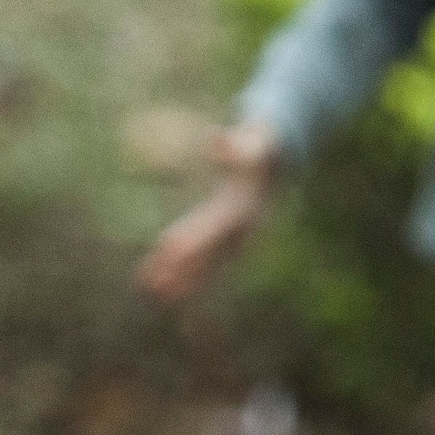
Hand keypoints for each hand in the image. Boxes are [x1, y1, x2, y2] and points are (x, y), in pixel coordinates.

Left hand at [134, 121, 280, 301]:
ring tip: (155, 295)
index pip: (216, 226)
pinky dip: (185, 273)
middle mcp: (242, 229)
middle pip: (210, 253)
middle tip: (156, 287)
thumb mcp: (257, 141)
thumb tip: (219, 139)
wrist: (279, 163)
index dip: (195, 237)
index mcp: (245, 207)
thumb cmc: (263, 147)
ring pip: (208, 263)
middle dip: (185, 269)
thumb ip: (243, 143)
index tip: (169, 247)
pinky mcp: (227, 240)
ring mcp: (236, 238)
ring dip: (183, 279)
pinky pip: (205, 260)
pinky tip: (159, 282)